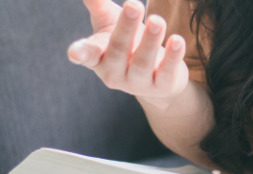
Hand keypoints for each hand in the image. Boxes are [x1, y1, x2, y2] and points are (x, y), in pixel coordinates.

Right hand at [68, 0, 189, 103]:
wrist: (156, 76)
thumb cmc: (128, 43)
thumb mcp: (110, 23)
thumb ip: (98, 6)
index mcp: (99, 58)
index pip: (88, 55)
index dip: (81, 53)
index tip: (75, 51)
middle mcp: (115, 73)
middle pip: (118, 50)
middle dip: (126, 28)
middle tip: (133, 6)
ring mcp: (138, 83)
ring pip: (143, 62)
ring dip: (150, 41)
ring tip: (157, 20)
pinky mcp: (162, 86)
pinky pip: (167, 72)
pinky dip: (173, 57)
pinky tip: (177, 40)